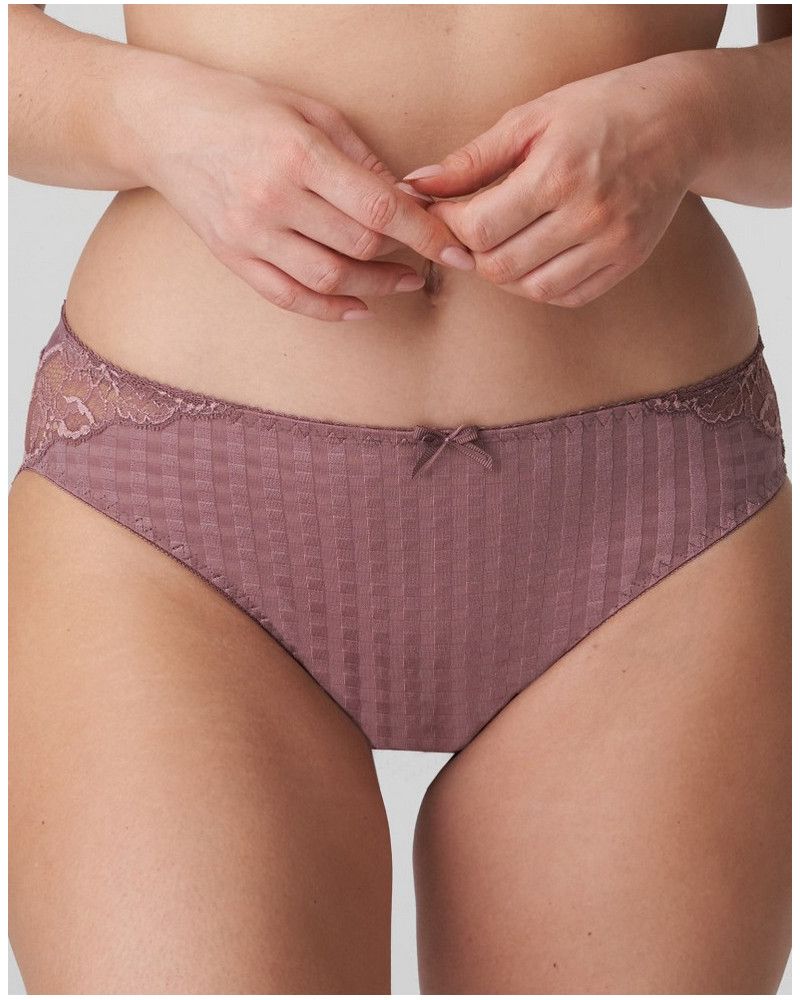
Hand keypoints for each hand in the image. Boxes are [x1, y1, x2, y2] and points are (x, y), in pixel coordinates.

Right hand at [137, 66, 474, 320]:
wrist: (161, 124)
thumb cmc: (239, 107)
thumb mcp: (306, 109)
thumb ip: (359, 156)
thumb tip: (407, 197)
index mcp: (298, 154)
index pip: (379, 206)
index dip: (426, 234)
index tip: (457, 250)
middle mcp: (274, 199)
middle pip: (360, 245)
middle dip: (405, 254)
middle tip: (428, 253)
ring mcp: (250, 234)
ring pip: (330, 280)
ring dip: (376, 288)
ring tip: (404, 282)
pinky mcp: (233, 258)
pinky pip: (289, 298)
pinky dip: (330, 311)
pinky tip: (359, 308)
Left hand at [402, 56, 706, 307]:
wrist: (679, 122)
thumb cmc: (596, 112)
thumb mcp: (530, 120)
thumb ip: (471, 160)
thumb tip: (415, 186)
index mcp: (557, 172)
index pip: (479, 228)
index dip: (450, 227)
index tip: (444, 213)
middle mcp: (587, 214)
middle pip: (500, 267)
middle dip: (473, 254)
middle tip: (471, 232)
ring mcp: (611, 243)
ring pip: (532, 289)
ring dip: (504, 274)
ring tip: (502, 243)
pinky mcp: (627, 261)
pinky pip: (568, 296)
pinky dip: (540, 285)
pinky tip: (534, 258)